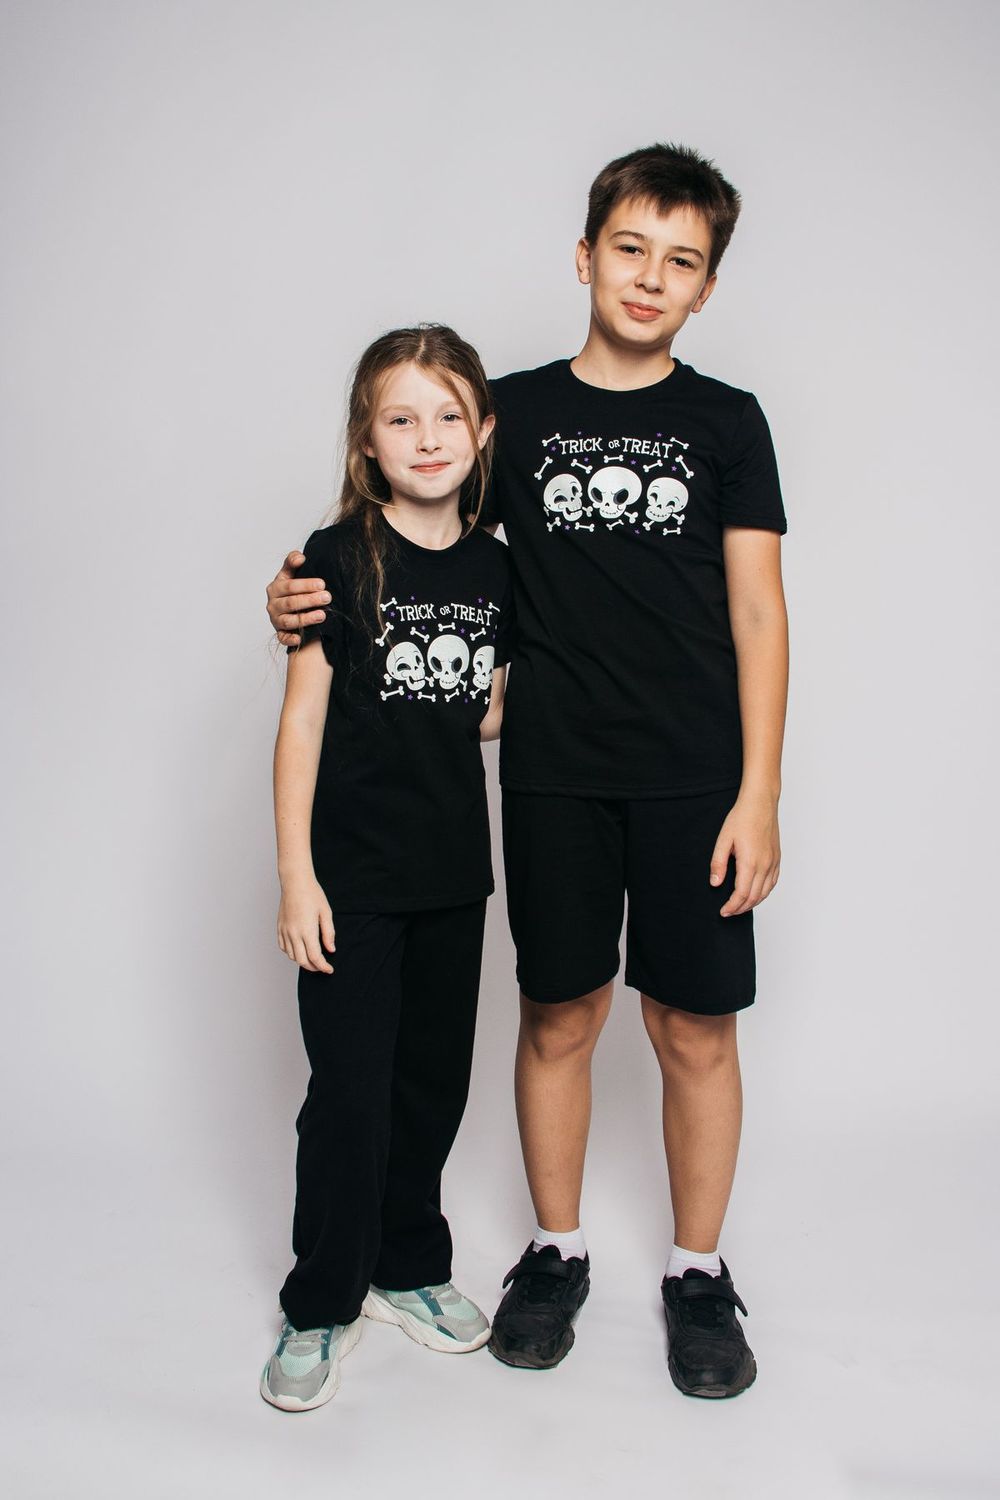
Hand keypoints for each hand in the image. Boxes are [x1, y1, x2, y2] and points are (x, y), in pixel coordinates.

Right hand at [266, 551, 330, 647]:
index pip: (289, 586)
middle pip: (291, 603)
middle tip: (327, 597)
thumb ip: (292, 562)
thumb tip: (300, 556)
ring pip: (289, 620)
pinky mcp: (280, 633)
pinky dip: (290, 639)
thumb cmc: (293, 589)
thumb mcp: (290, 574)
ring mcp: (276, 620)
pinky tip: (300, 638)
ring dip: (306, 619)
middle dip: (310, 600)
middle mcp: (273, 604)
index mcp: (275, 588)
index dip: (305, 585)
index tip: (322, 584)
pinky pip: (283, 638)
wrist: (291, 608)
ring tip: (323, 615)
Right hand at [277, 879, 335, 971]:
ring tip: (312, 959)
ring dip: (302, 961)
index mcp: (307, 930)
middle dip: (313, 968)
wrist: (295, 882)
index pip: (315, 957)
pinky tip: (298, 950)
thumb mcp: (326, 913)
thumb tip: (331, 949)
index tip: (329, 969)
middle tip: (322, 967)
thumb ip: (329, 933)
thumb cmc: (312, 894)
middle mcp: (294, 933)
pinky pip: (283, 947)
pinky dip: (291, 953)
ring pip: (292, 956)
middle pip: (302, 961)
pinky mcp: (279, 928)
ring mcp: (285, 931)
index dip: (323, 966)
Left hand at [709, 793, 780, 917]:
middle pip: (754, 897)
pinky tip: (755, 893)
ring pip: (765, 892)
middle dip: (740, 908)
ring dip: (752, 903)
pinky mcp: (777, 858)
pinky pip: (773, 882)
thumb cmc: (742, 818)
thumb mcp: (723, 839)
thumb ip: (718, 863)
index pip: (741, 894)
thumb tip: (715, 883)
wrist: (761, 803)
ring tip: (739, 906)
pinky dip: (764, 893)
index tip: (723, 911)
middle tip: (728, 912)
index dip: (732, 906)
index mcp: (750, 862)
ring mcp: (773, 862)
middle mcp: (765, 865)